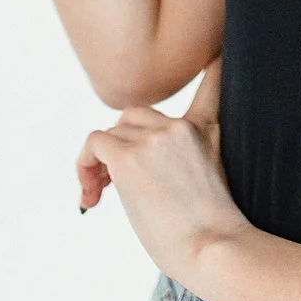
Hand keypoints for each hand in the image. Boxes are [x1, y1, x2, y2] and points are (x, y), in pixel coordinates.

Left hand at [76, 58, 249, 282]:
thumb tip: (143, 173)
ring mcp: (155, 139)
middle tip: (112, 185)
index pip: (212, 79)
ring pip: (112, 133)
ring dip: (102, 161)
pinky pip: (93, 145)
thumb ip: (186, 160)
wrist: (215, 249)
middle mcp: (181, 126)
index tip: (215, 50)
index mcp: (207, 129)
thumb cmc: (212, 233)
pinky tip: (93, 194)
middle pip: (134, 117)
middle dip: (120, 146)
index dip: (213, 62)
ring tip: (100, 194)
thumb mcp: (211, 182)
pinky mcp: (128, 158)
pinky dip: (85, 166)